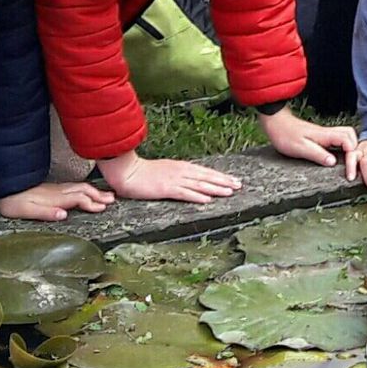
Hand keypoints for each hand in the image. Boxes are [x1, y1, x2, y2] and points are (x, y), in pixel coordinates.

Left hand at [0, 182, 114, 221]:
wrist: (4, 188)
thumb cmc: (13, 202)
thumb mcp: (26, 211)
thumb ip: (46, 212)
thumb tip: (64, 215)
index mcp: (54, 199)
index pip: (78, 199)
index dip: (92, 203)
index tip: (103, 208)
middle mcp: (58, 192)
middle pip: (83, 191)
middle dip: (99, 195)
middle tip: (113, 199)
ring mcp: (56, 189)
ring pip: (80, 188)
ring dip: (95, 191)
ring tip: (106, 195)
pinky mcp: (53, 189)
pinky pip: (75, 187)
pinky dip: (86, 189)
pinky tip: (87, 191)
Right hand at [99, 150, 241, 203]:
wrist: (127, 171)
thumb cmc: (144, 173)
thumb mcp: (165, 170)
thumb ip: (179, 175)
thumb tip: (192, 180)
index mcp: (181, 167)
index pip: (205, 172)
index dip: (220, 177)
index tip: (233, 180)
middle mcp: (181, 172)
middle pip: (206, 177)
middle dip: (224, 182)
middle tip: (239, 186)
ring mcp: (174, 180)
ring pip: (199, 185)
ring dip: (215, 189)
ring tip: (229, 192)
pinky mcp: (166, 188)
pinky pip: (184, 193)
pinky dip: (196, 196)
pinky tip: (207, 200)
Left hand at [258, 106, 357, 166]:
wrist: (276, 122)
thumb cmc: (285, 134)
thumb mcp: (300, 148)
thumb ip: (318, 155)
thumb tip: (333, 162)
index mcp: (326, 135)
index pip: (349, 142)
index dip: (352, 156)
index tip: (349, 171)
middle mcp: (328, 132)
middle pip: (351, 137)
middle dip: (355, 151)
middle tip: (351, 166)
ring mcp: (325, 134)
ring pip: (346, 137)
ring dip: (349, 148)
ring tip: (347, 163)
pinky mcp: (321, 136)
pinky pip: (338, 140)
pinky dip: (342, 147)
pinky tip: (336, 157)